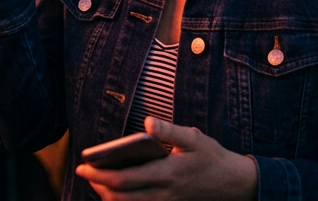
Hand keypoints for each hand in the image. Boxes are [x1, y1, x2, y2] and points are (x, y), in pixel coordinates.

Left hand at [76, 117, 256, 200]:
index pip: (124, 179)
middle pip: (121, 197)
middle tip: (83, 172)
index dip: (99, 175)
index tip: (82, 165)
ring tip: (97, 180)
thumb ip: (170, 131)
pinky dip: (125, 200)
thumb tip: (148, 123)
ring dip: (109, 195)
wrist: (235, 184)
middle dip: (98, 185)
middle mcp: (163, 193)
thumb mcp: (194, 139)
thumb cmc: (212, 158)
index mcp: (165, 174)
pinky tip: (117, 190)